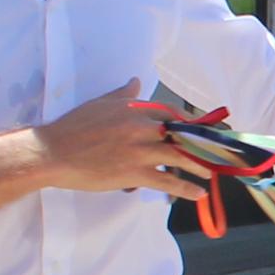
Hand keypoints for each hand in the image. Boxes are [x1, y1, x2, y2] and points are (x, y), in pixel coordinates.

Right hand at [26, 88, 217, 202]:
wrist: (52, 152)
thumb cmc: (73, 127)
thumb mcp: (100, 103)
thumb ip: (123, 94)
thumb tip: (137, 81)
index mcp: (135, 109)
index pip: (174, 114)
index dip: (195, 123)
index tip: (209, 129)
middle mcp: (142, 127)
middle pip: (183, 135)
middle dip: (205, 143)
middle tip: (222, 151)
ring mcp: (139, 150)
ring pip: (180, 157)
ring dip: (201, 165)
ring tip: (213, 172)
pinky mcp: (133, 173)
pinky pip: (166, 181)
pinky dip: (185, 188)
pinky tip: (199, 193)